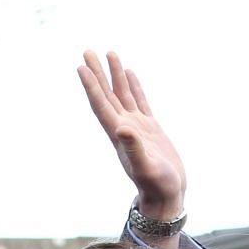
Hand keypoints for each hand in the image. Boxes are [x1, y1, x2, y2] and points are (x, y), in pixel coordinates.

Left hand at [78, 51, 185, 224]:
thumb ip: (134, 148)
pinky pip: (140, 102)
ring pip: (122, 95)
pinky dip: (134, 87)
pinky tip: (129, 73)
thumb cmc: (157, 186)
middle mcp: (124, 128)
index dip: (91, 86)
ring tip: (109, 53)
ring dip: (114, 75)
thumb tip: (122, 129)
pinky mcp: (150, 129)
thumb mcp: (146, 167)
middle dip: (98, 73)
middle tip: (87, 51)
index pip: (101, 106)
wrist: (166, 197)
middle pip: (107, 95)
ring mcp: (137, 127)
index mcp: (119, 135)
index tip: (82, 67)